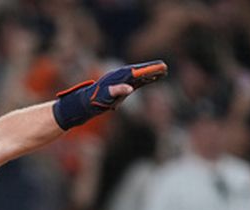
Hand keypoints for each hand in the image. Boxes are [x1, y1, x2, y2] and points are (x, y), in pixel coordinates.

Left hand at [53, 60, 167, 128]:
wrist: (85, 102)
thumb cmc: (95, 99)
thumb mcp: (106, 96)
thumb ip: (117, 91)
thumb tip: (130, 88)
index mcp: (118, 77)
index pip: (136, 72)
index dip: (148, 70)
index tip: (159, 67)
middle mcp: (120, 76)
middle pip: (139, 71)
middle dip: (151, 69)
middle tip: (165, 66)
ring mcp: (121, 81)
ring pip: (138, 76)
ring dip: (150, 74)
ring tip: (163, 71)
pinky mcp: (121, 86)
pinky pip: (135, 81)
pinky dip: (144, 80)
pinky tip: (151, 80)